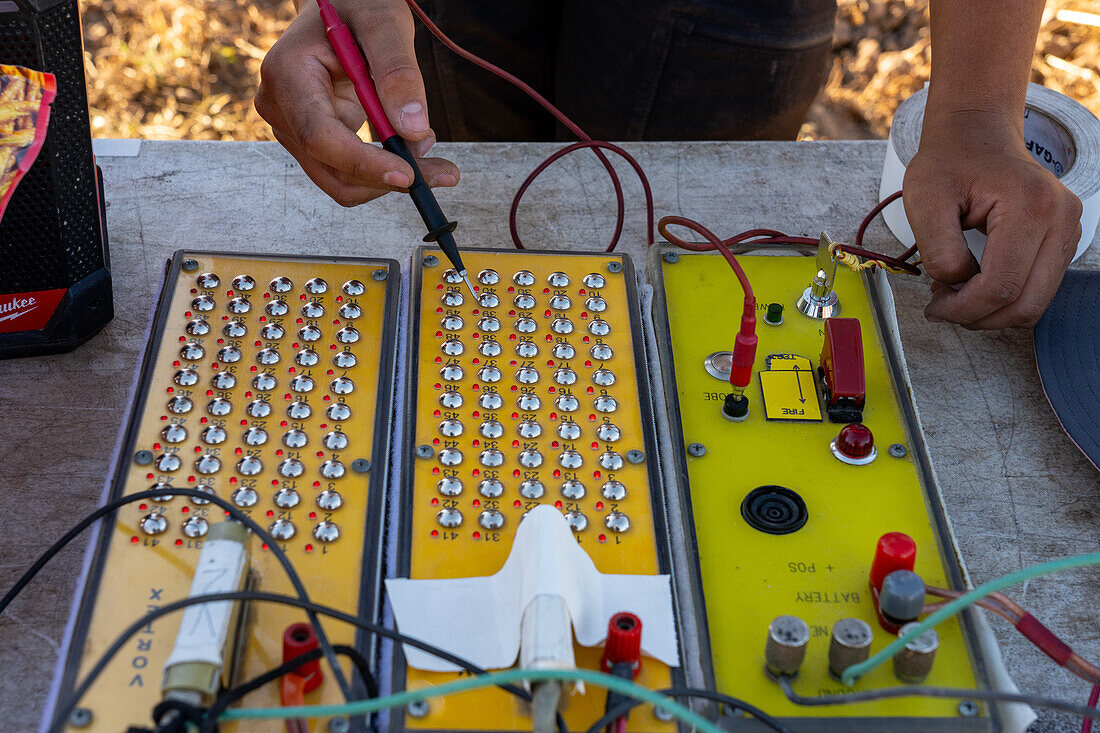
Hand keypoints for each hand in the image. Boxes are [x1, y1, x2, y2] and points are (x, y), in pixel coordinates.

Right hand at [255, 0, 458, 206]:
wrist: (342, 4)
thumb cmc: (358, 3)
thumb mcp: (385, 22)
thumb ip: (399, 72)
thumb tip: (413, 130)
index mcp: (287, 74)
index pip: (319, 137)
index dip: (363, 163)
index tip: (407, 174)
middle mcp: (281, 107)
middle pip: (331, 169)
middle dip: (387, 179)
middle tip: (445, 173)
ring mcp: (294, 126)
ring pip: (342, 179)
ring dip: (390, 178)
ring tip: (434, 158)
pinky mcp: (313, 138)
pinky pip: (349, 169)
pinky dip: (384, 168)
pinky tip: (412, 145)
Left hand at [902, 113, 1082, 328]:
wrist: (976, 134)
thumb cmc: (949, 162)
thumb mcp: (925, 201)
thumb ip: (939, 251)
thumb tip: (957, 286)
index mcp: (1030, 206)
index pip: (1002, 285)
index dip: (964, 309)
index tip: (934, 307)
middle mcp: (1062, 219)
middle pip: (1026, 303)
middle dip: (979, 317)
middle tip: (941, 307)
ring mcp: (1069, 229)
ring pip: (1035, 302)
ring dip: (992, 311)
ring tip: (954, 293)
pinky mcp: (1063, 238)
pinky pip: (1037, 287)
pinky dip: (1005, 298)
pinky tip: (973, 283)